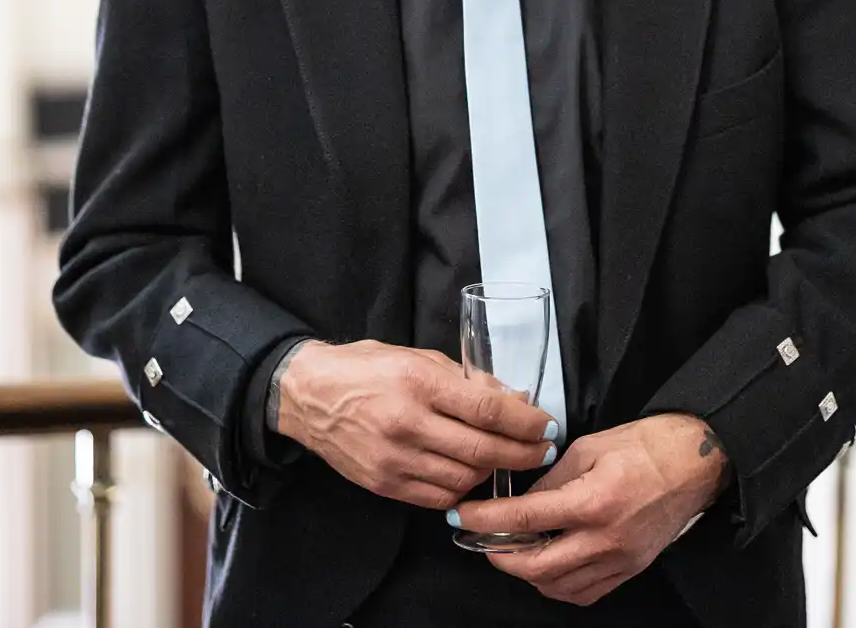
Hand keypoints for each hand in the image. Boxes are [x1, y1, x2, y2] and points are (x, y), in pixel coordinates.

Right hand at [276, 340, 556, 508]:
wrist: (308, 396)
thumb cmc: (367, 368)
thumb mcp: (418, 357)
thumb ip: (466, 380)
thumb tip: (513, 400)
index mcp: (419, 383)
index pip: (487, 410)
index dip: (525, 423)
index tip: (547, 426)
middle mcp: (407, 424)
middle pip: (483, 449)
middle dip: (523, 454)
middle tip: (543, 452)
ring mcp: (394, 460)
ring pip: (465, 478)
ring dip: (493, 472)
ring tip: (505, 460)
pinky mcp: (384, 485)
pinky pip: (439, 497)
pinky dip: (463, 489)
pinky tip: (471, 474)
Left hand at [455, 414, 729, 606]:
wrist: (696, 462)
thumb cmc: (646, 445)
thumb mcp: (590, 447)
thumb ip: (551, 478)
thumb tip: (522, 500)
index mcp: (593, 501)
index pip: (526, 518)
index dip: (487, 520)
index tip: (462, 517)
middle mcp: (606, 538)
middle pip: (537, 567)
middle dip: (501, 557)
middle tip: (484, 540)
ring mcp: (620, 560)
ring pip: (558, 586)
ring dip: (528, 573)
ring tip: (515, 550)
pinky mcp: (631, 569)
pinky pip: (585, 592)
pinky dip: (558, 584)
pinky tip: (549, 565)